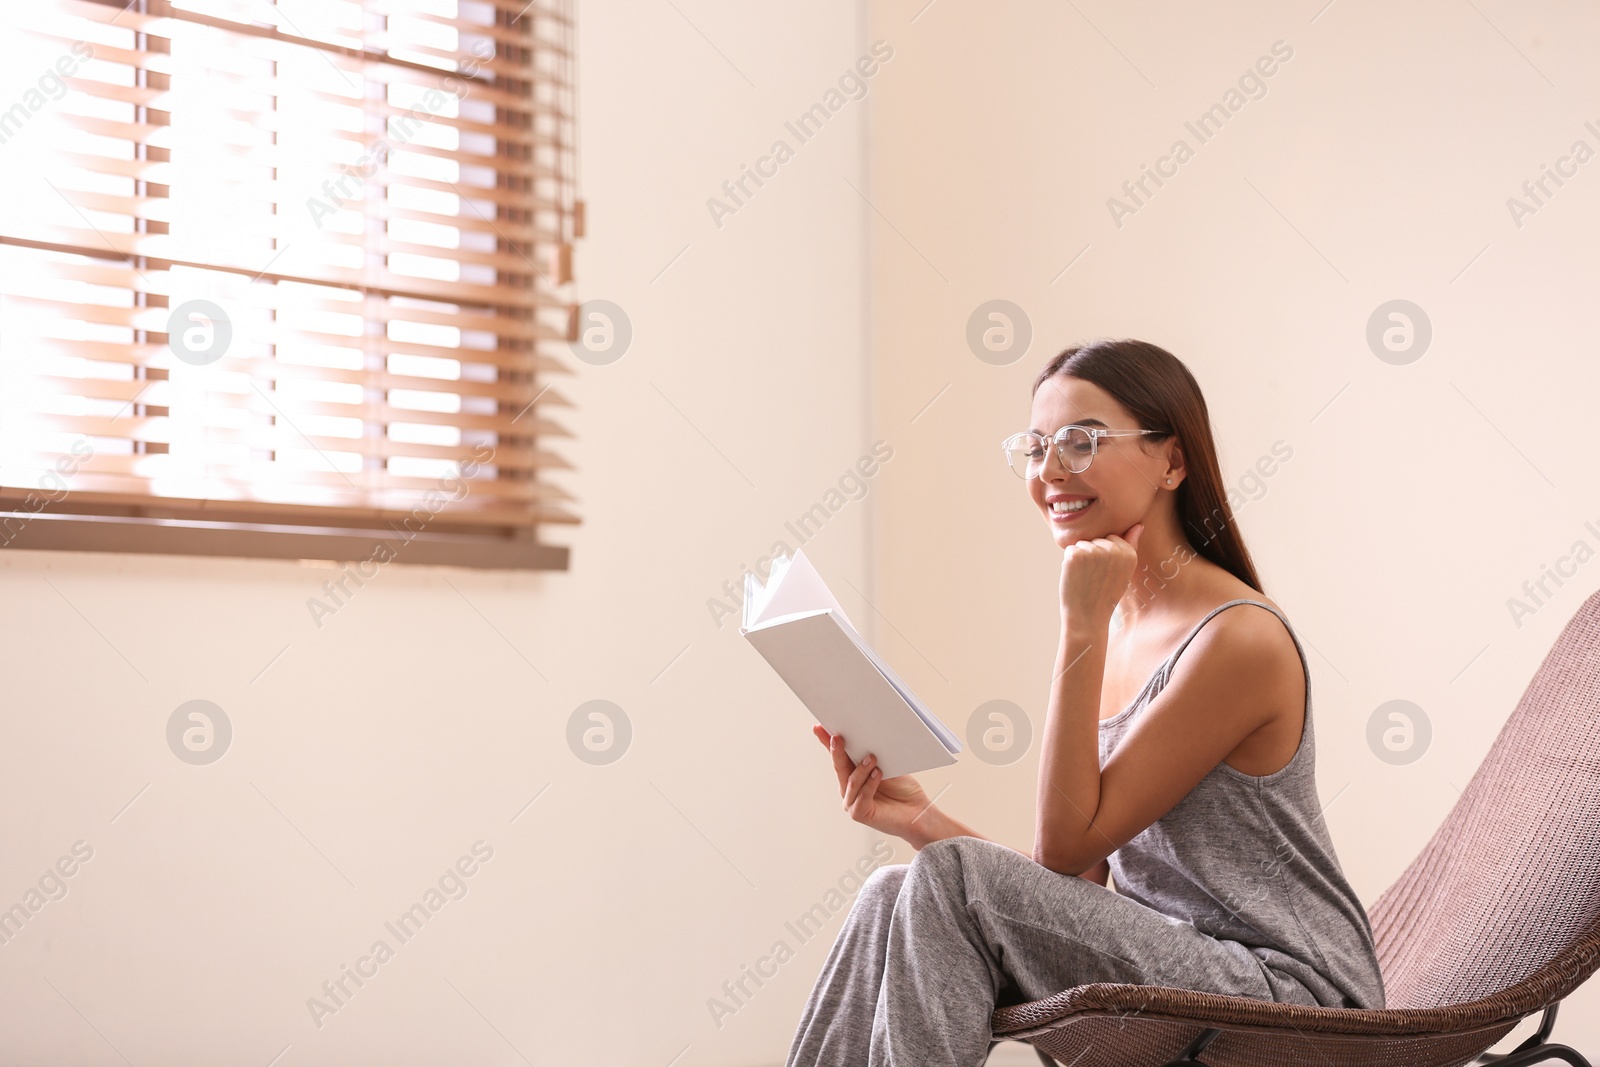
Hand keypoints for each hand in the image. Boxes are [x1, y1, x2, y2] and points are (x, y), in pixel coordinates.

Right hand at [813, 725, 935, 844]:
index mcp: (853, 773)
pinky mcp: (859, 813)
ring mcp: (852, 801)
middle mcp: (849, 788)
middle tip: (837, 737)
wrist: (917, 812)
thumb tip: (866, 737)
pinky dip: (870, 785)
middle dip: (837, 751)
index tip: (820, 727)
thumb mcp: (888, 766)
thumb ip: (874, 756)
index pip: (839, 756)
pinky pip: (861, 797)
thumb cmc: (903, 790)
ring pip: (851, 781)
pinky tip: (878, 775)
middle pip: (840, 767)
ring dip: (861, 769)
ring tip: (872, 758)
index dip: (827, 742)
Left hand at [1060, 522, 1143, 630]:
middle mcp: (1114, 550)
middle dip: (1091, 556)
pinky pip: (1070, 549)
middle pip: (1095, 540)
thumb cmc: (1105, 595)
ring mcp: (1094, 551)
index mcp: (1130, 553)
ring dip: (1080, 559)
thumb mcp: (1124, 571)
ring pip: (1082, 544)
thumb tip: (1138, 525)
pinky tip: (1076, 577)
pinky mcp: (1076, 555)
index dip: (1104, 557)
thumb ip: (1130, 545)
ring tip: (1087, 579)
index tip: (1107, 574)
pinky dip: (1069, 562)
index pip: (1111, 538)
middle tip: (1096, 578)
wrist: (1088, 617)